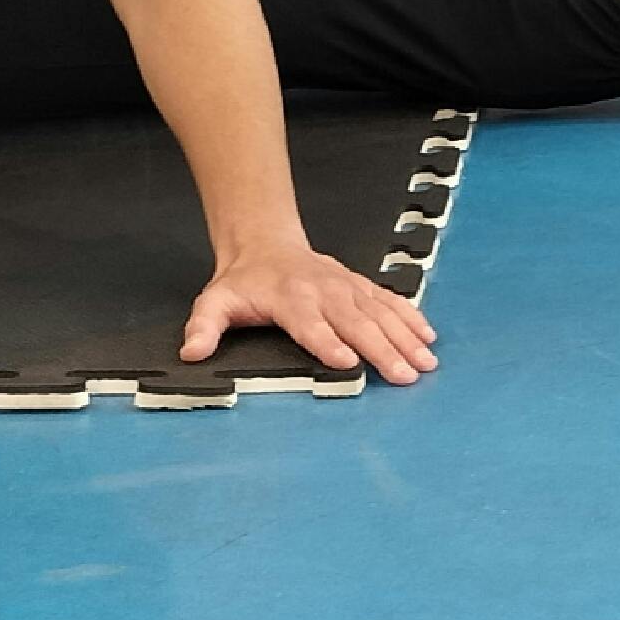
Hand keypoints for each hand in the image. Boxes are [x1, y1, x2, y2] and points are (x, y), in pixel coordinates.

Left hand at [182, 241, 438, 384]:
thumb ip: (204, 327)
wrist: (265, 244)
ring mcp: (345, 286)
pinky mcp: (359, 284)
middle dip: (382, 349)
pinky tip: (427, 336)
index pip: (310, 324)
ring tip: (425, 362)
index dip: (328, 342)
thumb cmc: (243, 283)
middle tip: (405, 375)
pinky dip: (410, 316)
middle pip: (355, 322)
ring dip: (405, 337)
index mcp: (289, 298)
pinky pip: (388, 299)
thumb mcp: (215, 302)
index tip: (347, 363)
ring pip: (379, 312)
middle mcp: (323, 290)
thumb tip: (192, 352)